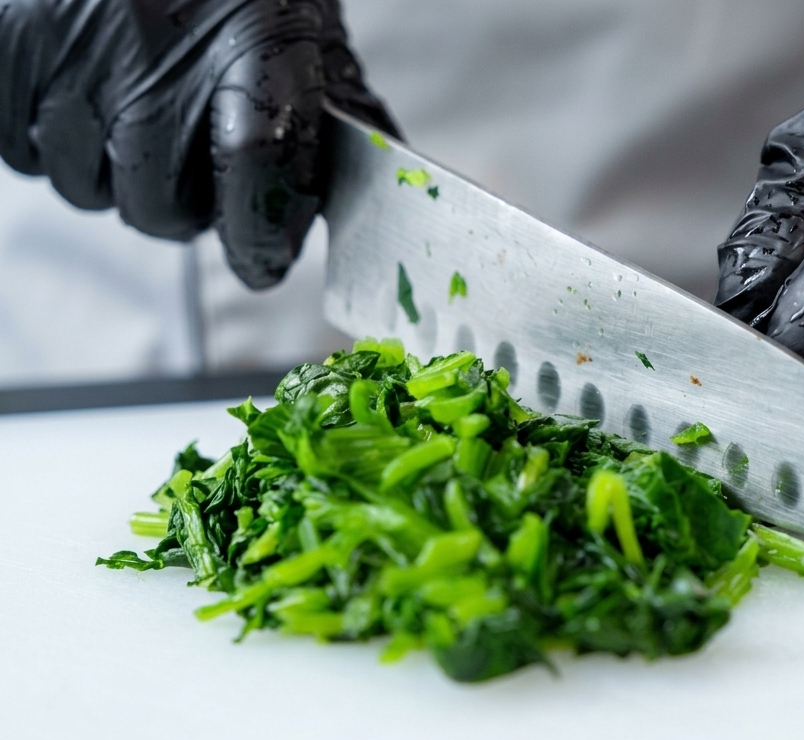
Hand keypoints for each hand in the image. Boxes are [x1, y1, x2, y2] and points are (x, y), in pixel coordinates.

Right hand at [0, 0, 395, 288]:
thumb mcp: (303, 28)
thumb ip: (340, 111)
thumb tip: (380, 189)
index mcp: (253, 42)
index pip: (259, 174)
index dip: (259, 237)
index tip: (262, 261)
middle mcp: (158, 54)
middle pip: (162, 212)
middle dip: (181, 206)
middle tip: (188, 155)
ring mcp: (73, 58)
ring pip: (89, 192)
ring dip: (113, 173)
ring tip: (130, 104)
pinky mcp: (5, 55)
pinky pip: (26, 156)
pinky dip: (55, 141)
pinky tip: (81, 91)